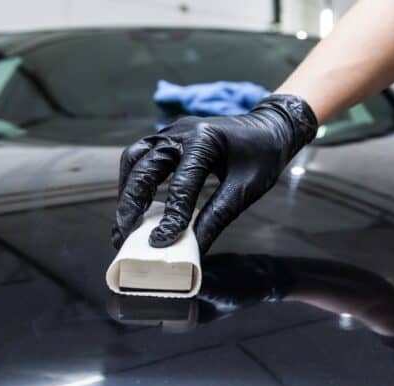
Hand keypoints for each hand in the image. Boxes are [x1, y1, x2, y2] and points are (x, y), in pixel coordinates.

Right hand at [112, 94, 317, 252]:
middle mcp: (181, 132)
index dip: (170, 217)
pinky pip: (141, 157)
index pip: (182, 184)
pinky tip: (134, 204)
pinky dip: (133, 180)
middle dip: (131, 204)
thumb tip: (195, 249)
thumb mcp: (246, 189)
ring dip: (127, 191)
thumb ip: (218, 216)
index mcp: (205, 140)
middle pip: (144, 167)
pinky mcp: (168, 138)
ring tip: (124, 223)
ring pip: (135, 159)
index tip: (159, 244)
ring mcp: (171, 132)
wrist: (269, 128)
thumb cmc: (263, 156)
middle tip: (124, 235)